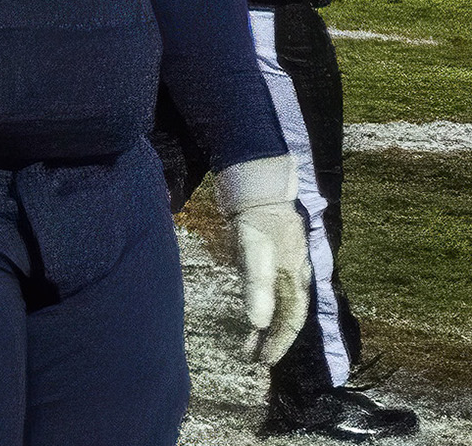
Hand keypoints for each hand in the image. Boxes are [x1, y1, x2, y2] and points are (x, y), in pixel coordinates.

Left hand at [216, 155, 310, 362]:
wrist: (256, 184)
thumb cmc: (256, 219)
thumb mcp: (254, 253)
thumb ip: (257, 287)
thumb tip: (259, 323)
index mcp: (295, 277)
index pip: (292, 318)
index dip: (280, 342)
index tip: (264, 361)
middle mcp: (293, 274)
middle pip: (287, 314)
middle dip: (273, 338)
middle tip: (254, 357)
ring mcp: (283, 264)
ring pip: (278, 303)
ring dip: (266, 324)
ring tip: (249, 342)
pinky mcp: (269, 255)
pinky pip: (269, 289)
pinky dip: (261, 305)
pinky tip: (249, 311)